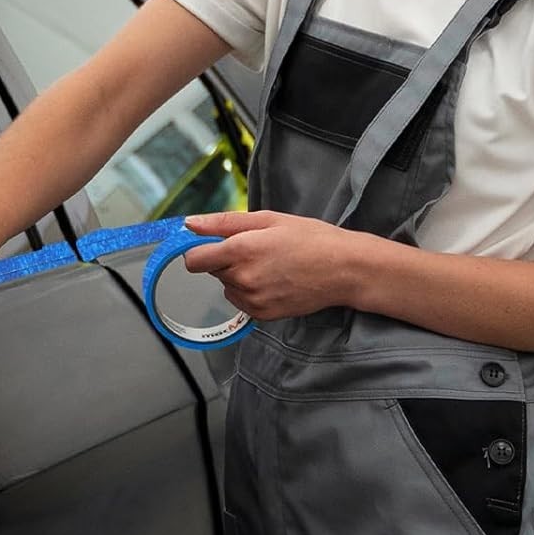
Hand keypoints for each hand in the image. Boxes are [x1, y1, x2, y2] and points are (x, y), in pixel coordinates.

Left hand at [180, 211, 364, 320]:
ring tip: (270, 265)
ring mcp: (252, 300)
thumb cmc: (310, 238)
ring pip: (227, 286)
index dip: (198, 249)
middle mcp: (243, 279)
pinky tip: (274, 280)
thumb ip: (223, 223)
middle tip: (257, 248)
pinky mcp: (262, 315)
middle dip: (226, 259)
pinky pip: (242, 301)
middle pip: (212, 271)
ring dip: (239, 276)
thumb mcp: (268, 219)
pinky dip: (250, 291)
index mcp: (241, 250)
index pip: (194, 259)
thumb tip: (189, 225)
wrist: (344, 270)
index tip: (210, 244)